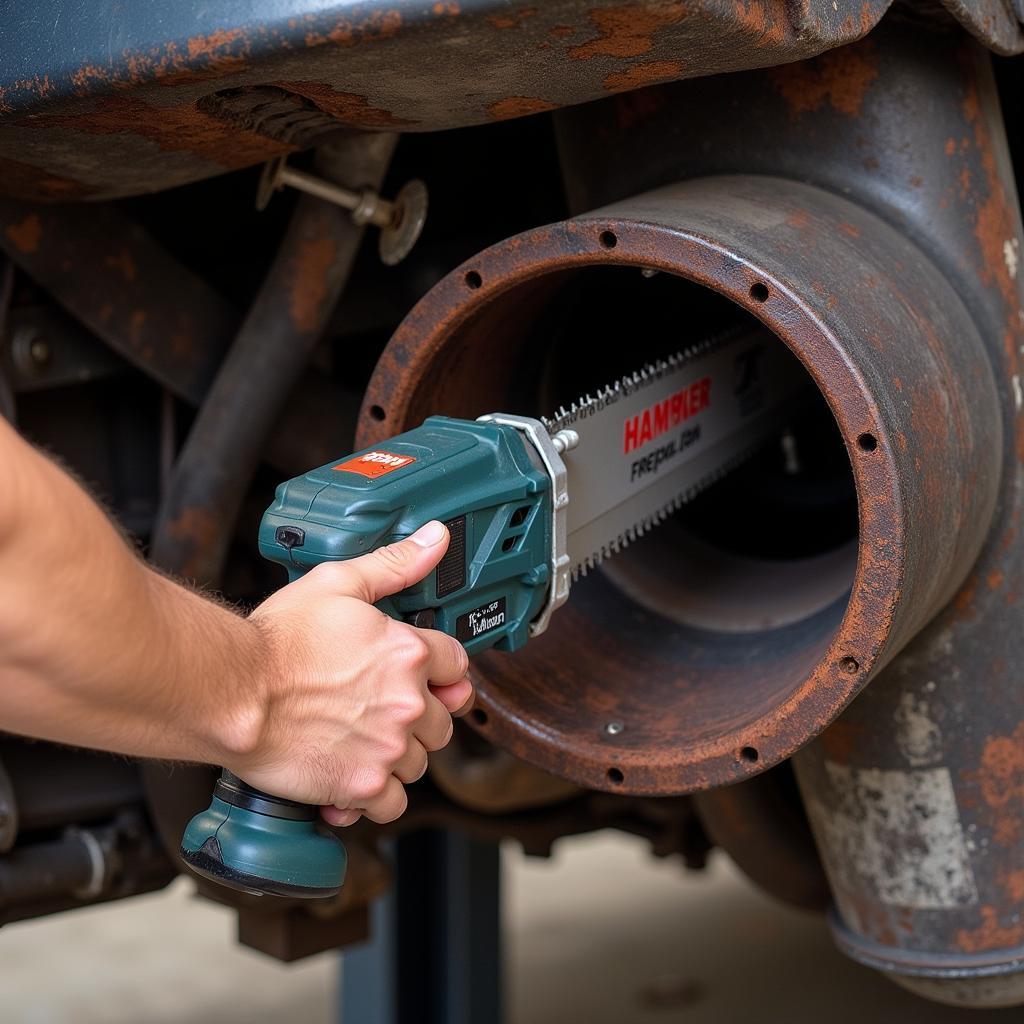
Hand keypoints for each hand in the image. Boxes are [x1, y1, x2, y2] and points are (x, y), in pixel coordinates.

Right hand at [224, 520, 472, 826]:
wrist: (228, 691)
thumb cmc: (275, 641)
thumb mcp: (337, 583)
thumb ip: (394, 564)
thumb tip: (435, 539)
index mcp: (409, 652)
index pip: (458, 666)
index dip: (441, 673)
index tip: (423, 679)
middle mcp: (407, 702)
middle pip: (443, 720)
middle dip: (417, 718)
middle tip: (377, 711)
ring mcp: (387, 747)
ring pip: (419, 762)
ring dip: (395, 756)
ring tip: (358, 741)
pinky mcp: (362, 786)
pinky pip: (392, 804)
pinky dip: (374, 797)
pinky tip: (350, 779)